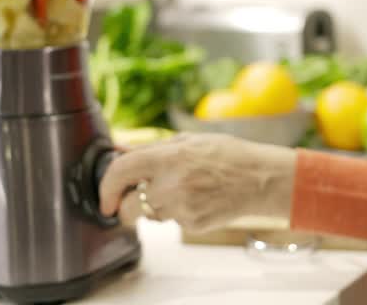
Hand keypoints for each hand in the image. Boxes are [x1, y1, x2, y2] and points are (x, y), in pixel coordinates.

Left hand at [100, 134, 297, 233]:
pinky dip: (179, 214)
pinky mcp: (192, 225)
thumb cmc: (228, 156)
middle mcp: (171, 185)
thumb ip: (153, 149)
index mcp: (169, 158)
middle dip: (128, 207)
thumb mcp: (190, 141)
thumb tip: (121, 151)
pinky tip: (199, 201)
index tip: (106, 198)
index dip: (106, 187)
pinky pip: (173, 222)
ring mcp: (182, 208)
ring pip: (151, 216)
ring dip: (157, 208)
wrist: (261, 180)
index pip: (121, 172)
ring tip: (183, 192)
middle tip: (136, 201)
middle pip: (129, 208)